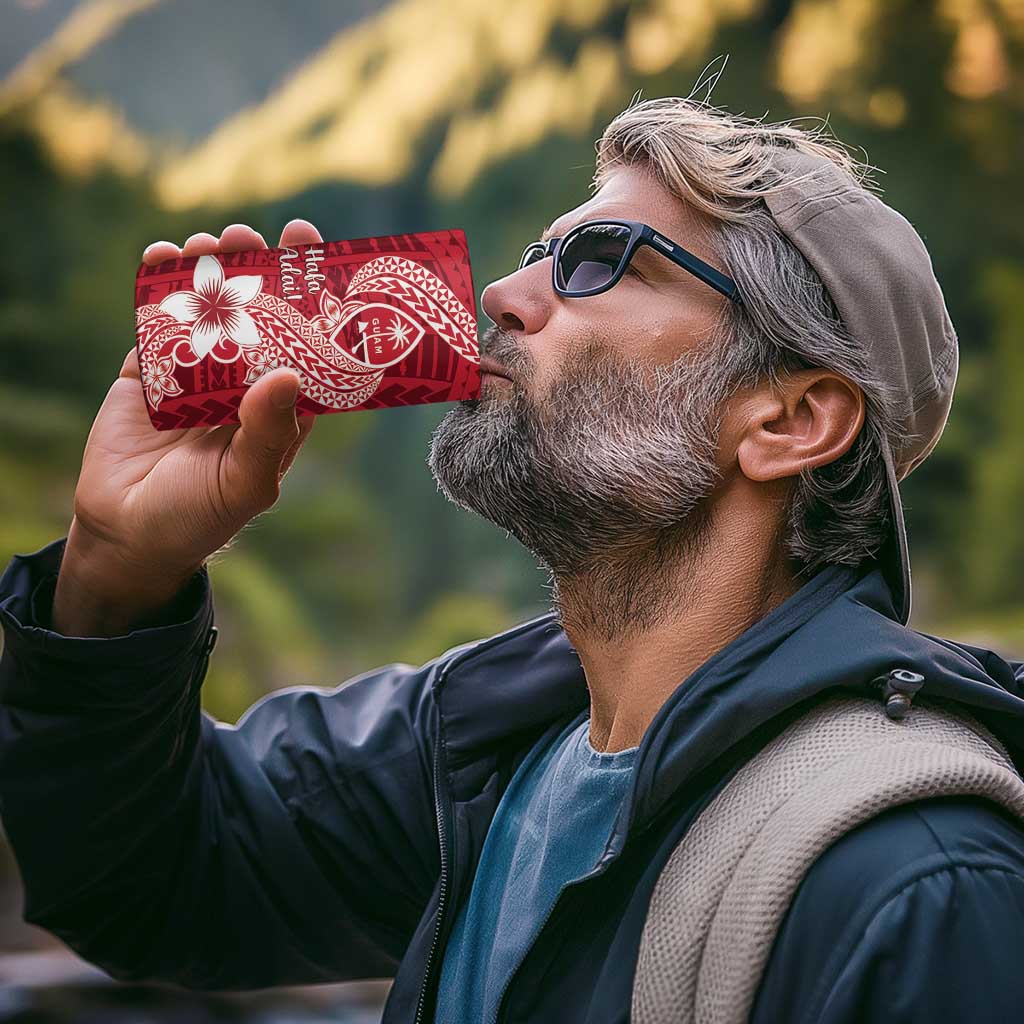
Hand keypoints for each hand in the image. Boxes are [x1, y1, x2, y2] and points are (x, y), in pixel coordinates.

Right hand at [53, 220, 321, 633]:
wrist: (127, 534)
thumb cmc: (200, 517)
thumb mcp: (245, 483)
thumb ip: (268, 433)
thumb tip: (287, 374)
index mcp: (282, 407)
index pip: (309, 344)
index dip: (315, 299)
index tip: (317, 254)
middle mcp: (245, 382)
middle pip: (260, 314)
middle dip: (260, 271)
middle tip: (257, 235)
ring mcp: (197, 372)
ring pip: (211, 309)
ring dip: (211, 271)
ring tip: (211, 243)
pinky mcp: (150, 370)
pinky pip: (158, 321)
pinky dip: (158, 287)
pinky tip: (162, 257)